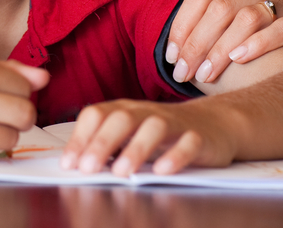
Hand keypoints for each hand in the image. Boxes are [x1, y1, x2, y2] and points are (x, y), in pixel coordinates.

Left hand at [59, 99, 235, 175]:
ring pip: (154, 127)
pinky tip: (161, 170)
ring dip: (135, 148)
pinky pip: (188, 142)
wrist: (214, 124)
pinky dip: (175, 155)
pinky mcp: (199, 137)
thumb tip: (73, 164)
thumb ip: (104, 147)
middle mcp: (146, 112)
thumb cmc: (163, 134)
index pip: (97, 114)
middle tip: (88, 168)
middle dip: (102, 142)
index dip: (80, 138)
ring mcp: (174, 123)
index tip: (69, 163)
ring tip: (121, 172)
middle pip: (121, 118)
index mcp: (125, 110)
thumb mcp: (130, 136)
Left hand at [166, 0, 282, 83]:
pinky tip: (239, 60)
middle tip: (183, 71)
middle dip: (197, 43)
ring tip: (206, 74)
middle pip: (222, 7)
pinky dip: (258, 44)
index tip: (170, 54)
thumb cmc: (264, 26)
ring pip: (248, 18)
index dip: (183, 23)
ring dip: (221, 49)